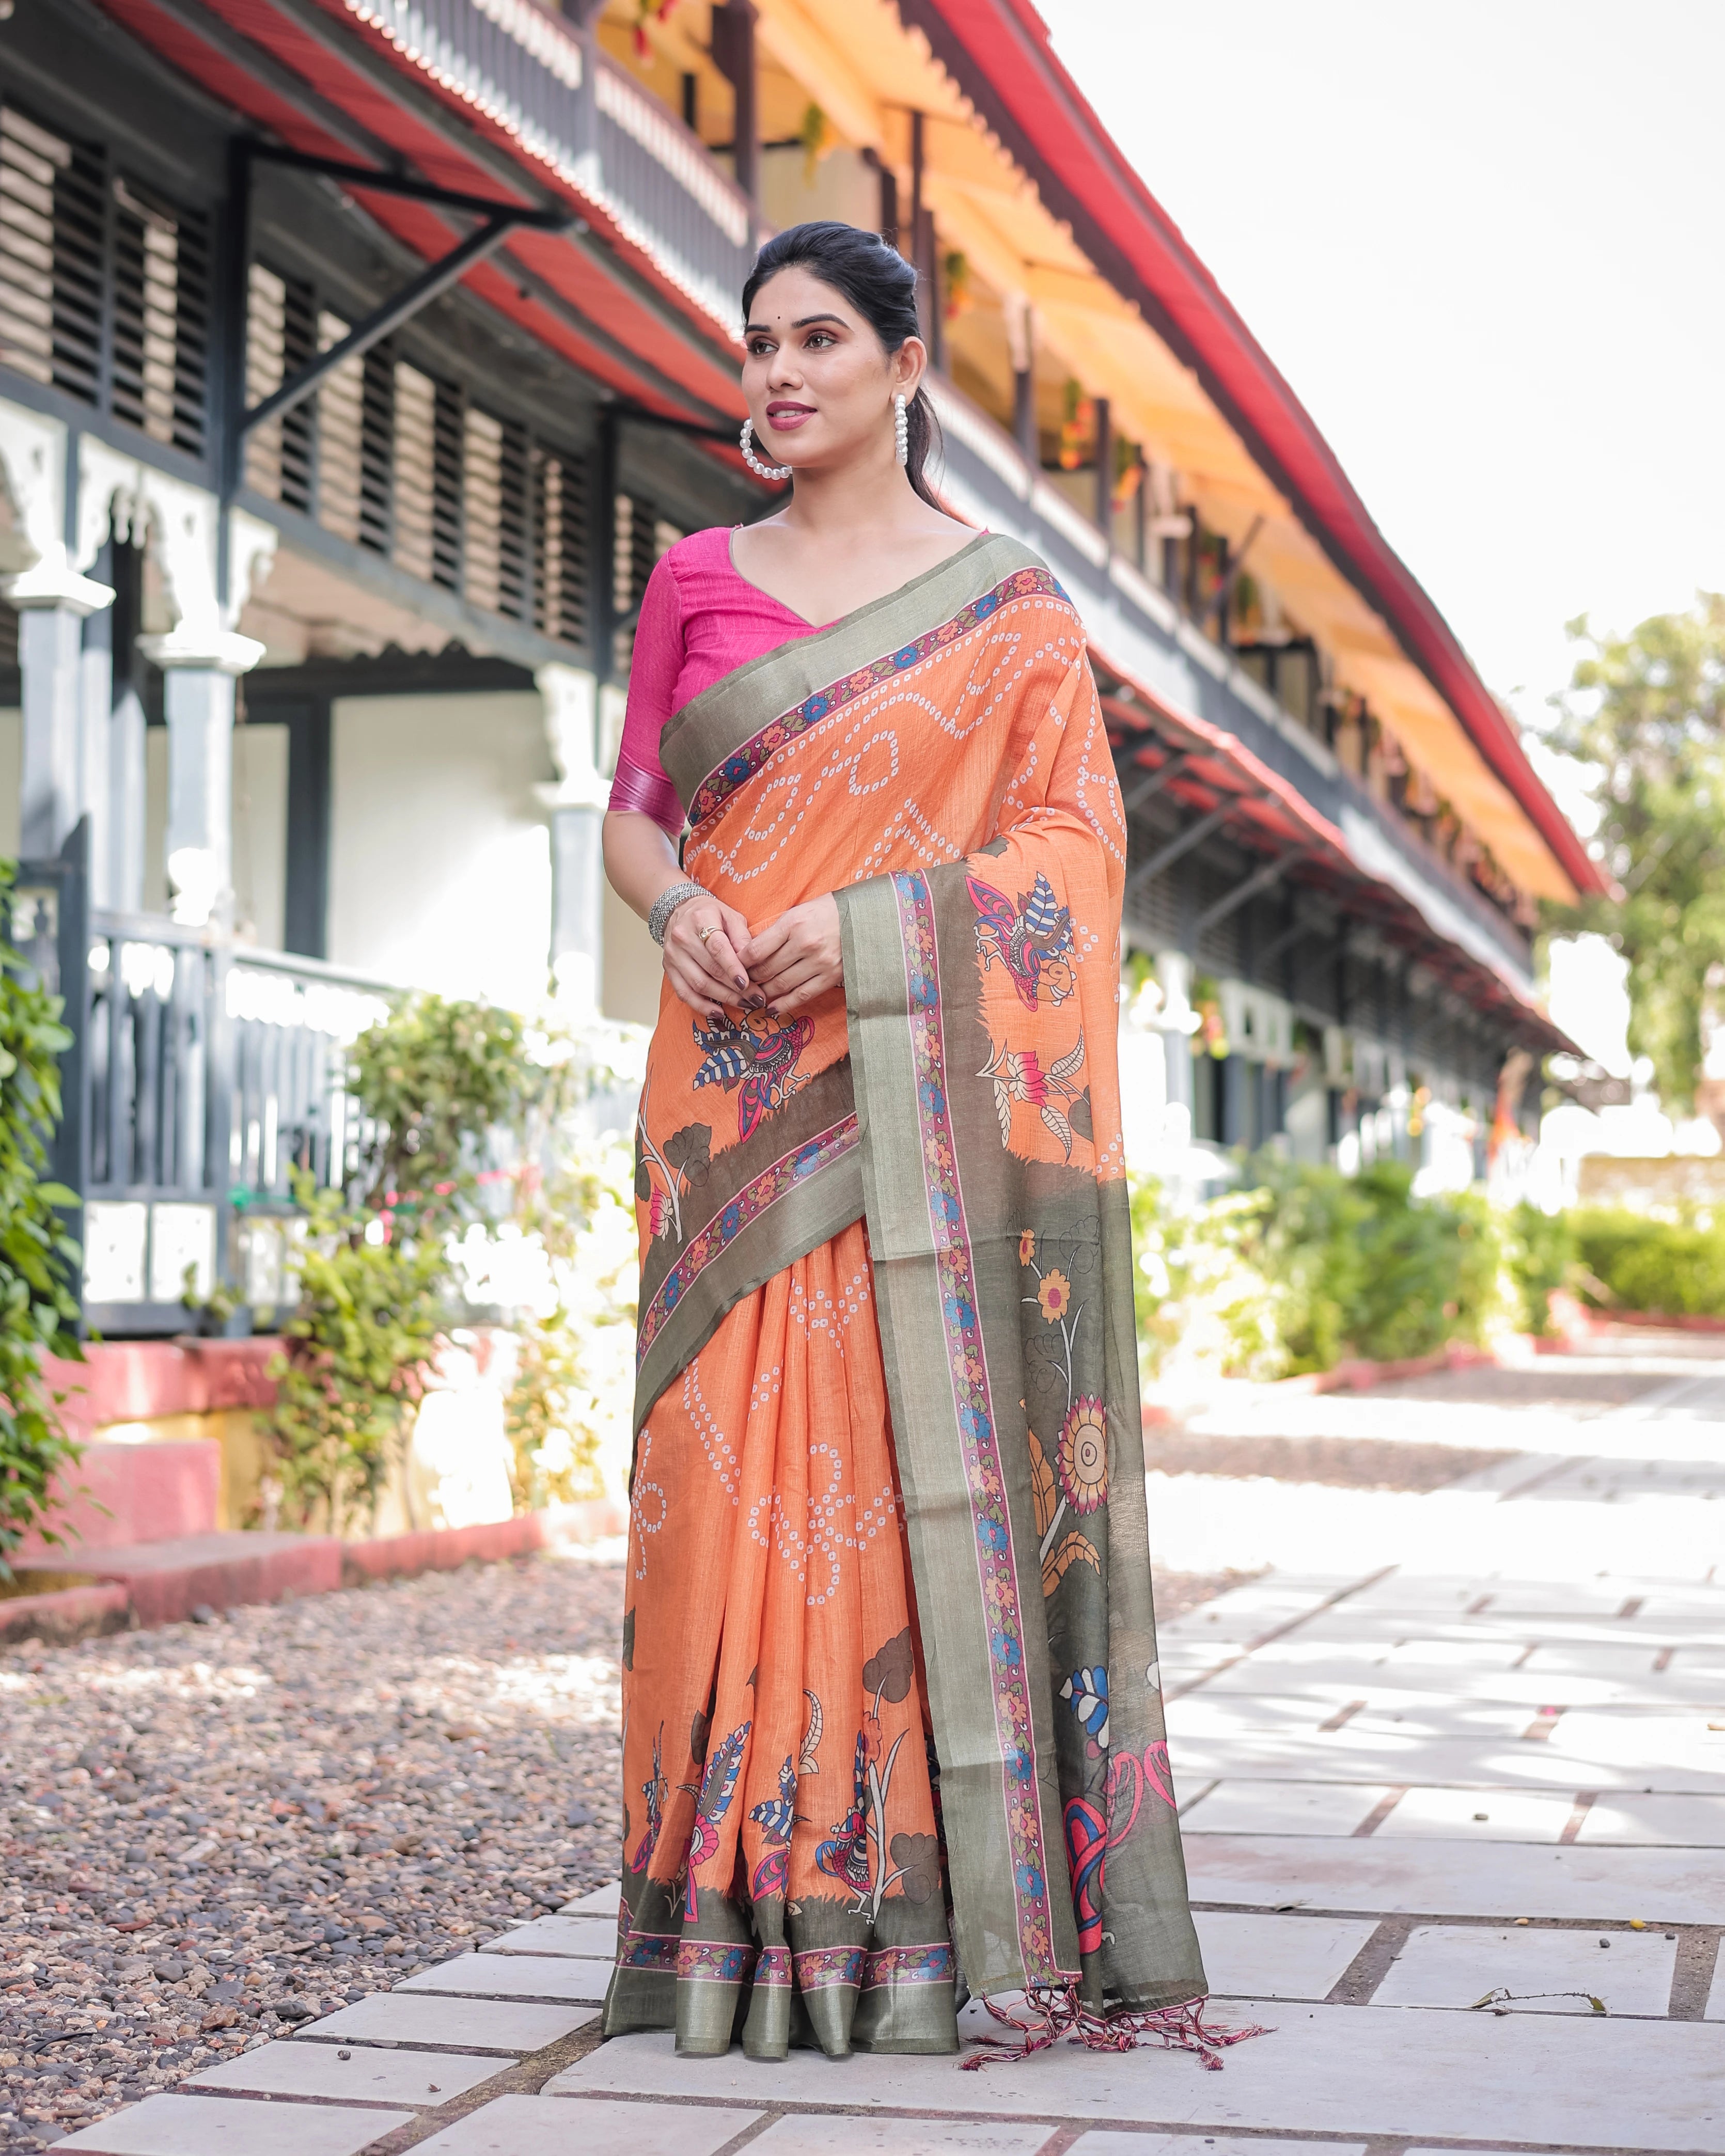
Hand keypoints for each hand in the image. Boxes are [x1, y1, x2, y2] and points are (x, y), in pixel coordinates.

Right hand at [661, 892, 754, 1018]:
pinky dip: (701, 1006)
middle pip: (710, 970)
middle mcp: (682, 938)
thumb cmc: (710, 914)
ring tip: (744, 1004)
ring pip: (698, 984)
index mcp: (700, 920)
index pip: (718, 948)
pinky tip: (718, 1012)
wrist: (680, 911)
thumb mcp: (731, 916)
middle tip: (756, 999)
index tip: (748, 984)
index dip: (733, 968)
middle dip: (735, 988)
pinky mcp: (669, 969)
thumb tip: (752, 962)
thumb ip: (742, 937)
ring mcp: (673, 955)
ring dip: (723, 998)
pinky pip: (684, 993)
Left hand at [744, 894, 842, 1016]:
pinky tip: (773, 1009)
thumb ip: (776, 932)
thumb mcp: (797, 912)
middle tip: (742, 984)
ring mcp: (820, 962)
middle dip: (750, 979)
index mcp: (793, 923)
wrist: (863, 917)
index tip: (734, 968)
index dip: (740, 963)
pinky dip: (785, 1004)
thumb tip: (750, 954)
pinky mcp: (831, 976)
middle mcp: (805, 943)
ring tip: (755, 996)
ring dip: (764, 993)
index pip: (756, 950)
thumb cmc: (825, 912)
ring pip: (782, 984)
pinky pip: (803, 995)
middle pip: (767, 969)